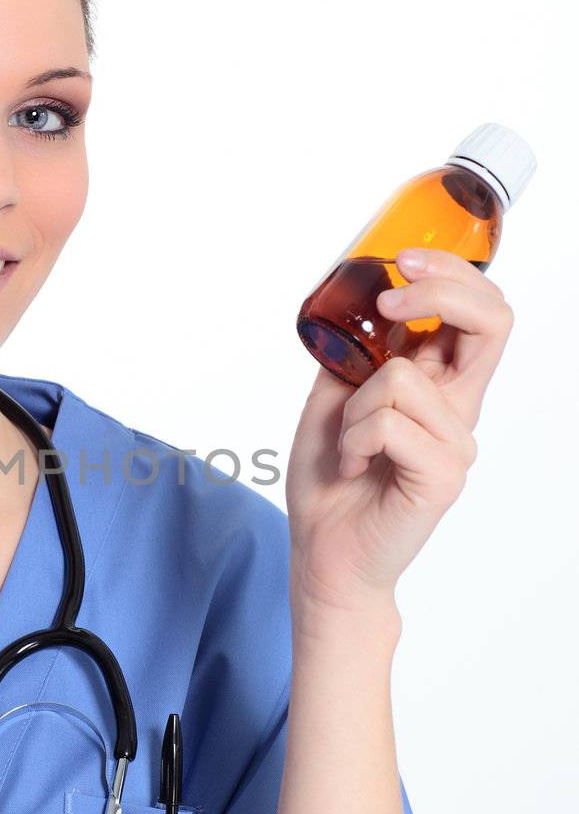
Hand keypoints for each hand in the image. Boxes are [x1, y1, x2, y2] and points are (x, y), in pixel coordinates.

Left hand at [286, 248, 514, 610]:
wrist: (324, 552)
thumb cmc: (331, 480)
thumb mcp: (334, 396)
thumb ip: (356, 352)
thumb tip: (357, 299)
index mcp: (441, 382)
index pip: (481, 309)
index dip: (452, 271)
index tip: (401, 261)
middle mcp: (459, 407)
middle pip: (490, 320)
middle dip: (439, 291)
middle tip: (390, 306)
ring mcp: (457, 441)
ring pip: (402, 375)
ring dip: (353, 406)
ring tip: (350, 447)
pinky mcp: (444, 474)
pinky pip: (389, 422)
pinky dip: (354, 440)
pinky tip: (354, 467)